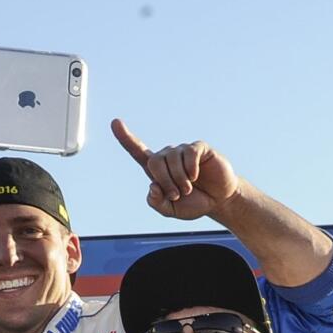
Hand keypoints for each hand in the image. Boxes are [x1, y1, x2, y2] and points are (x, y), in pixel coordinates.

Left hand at [112, 120, 239, 220]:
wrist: (218, 201)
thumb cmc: (193, 203)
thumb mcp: (170, 210)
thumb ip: (156, 202)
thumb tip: (152, 185)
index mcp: (156, 170)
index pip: (137, 151)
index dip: (125, 138)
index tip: (115, 122)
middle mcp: (167, 156)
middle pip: (154, 162)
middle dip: (164, 181)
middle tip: (176, 195)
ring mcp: (183, 150)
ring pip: (172, 159)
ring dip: (179, 179)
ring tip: (188, 188)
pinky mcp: (198, 148)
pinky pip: (189, 153)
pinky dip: (190, 168)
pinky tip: (195, 175)